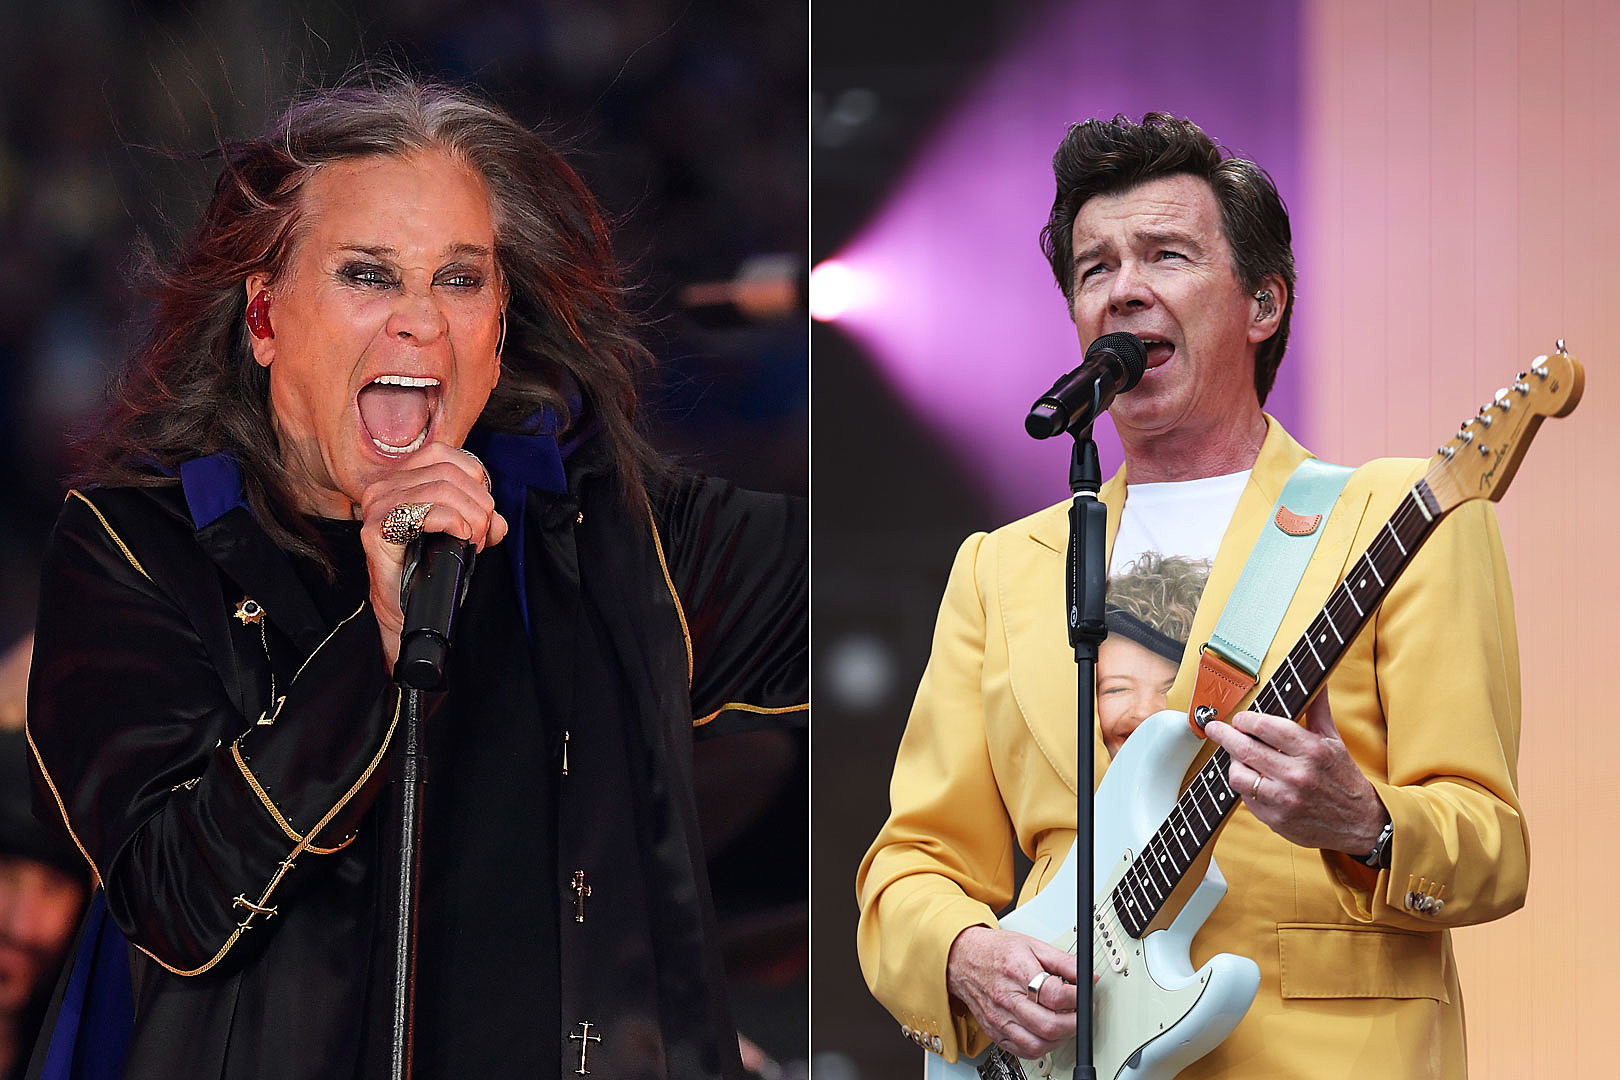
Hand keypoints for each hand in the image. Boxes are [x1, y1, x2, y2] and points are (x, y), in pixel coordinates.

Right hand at [357, 445, 507, 668]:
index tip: (482, 512)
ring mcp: (377, 506)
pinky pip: (427, 512)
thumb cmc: (430, 568)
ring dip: (470, 517)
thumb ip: (481, 517)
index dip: (476, 480)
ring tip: (472, 541)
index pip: (446, 455)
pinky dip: (453, 522)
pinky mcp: (376, 530)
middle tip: (481, 535)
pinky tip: (461, 538)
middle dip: (478, 504)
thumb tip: (499, 521)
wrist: (407, 610)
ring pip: (442, 489)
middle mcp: (384, 486)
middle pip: (448, 472)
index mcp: (401, 478)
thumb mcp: (462, 534)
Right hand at [945, 925, 1077, 1059]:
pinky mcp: (994, 1032)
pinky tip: (1046, 1034)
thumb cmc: (995, 951)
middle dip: (1073, 1024)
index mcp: (1017, 971)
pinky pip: (1022, 1051)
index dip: (1077, 998)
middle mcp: (1006, 998)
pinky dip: (1041, 1047)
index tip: (1084, 995)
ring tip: (1064, 1025)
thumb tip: (1087, 976)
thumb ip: (1063, 961)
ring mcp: (999, 1018)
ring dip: (1059, 1039)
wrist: (961, 958)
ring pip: (1036, 1044)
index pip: (1054, 995)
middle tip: (1081, 1014)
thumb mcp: (1032, 944)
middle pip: (1048, 1025)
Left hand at [1204, 691, 1389, 854]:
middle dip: (1224, 735)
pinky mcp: (1276, 819)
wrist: (1360, 822)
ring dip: (1233, 763)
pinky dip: (1243, 786)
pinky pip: (1245, 797)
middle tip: (1215, 729)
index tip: (1240, 718)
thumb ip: (1318, 710)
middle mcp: (1297, 775)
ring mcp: (1285, 799)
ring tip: (1239, 757)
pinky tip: (1252, 779)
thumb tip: (1316, 682)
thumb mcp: (1334, 741)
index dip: (1245, 719)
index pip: (1265, 726)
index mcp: (1312, 750)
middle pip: (1245, 749)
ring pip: (1238, 775)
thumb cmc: (1344, 778)